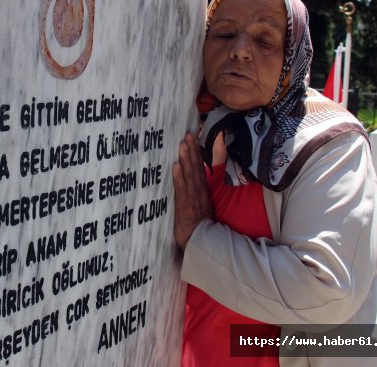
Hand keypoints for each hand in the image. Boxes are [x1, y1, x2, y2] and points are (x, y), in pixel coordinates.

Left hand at [173, 132, 212, 247]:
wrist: (199, 242)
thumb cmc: (196, 224)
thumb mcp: (198, 204)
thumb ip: (194, 190)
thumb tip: (185, 175)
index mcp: (201, 190)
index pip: (199, 167)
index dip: (196, 152)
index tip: (192, 137)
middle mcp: (198, 191)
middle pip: (196, 167)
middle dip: (192, 150)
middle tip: (187, 134)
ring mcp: (193, 198)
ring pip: (190, 175)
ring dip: (186, 159)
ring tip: (182, 144)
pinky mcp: (185, 206)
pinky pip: (182, 190)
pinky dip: (179, 178)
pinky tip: (176, 167)